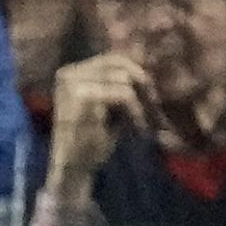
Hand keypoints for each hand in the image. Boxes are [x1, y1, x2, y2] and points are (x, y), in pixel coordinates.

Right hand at [47, 52, 154, 183]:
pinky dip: (136, 114)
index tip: (152, 100)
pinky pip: (123, 95)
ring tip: (145, 126)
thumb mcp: (109, 104)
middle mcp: (69, 73)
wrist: (73, 170)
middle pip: (120, 65)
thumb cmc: (92, 140)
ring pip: (124, 79)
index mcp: (71, 72)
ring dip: (141, 104)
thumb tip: (148, 55)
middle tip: (156, 113)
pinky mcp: (82, 97)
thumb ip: (122, 82)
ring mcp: (73, 83)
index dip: (137, 76)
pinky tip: (138, 131)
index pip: (114, 60)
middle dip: (143, 87)